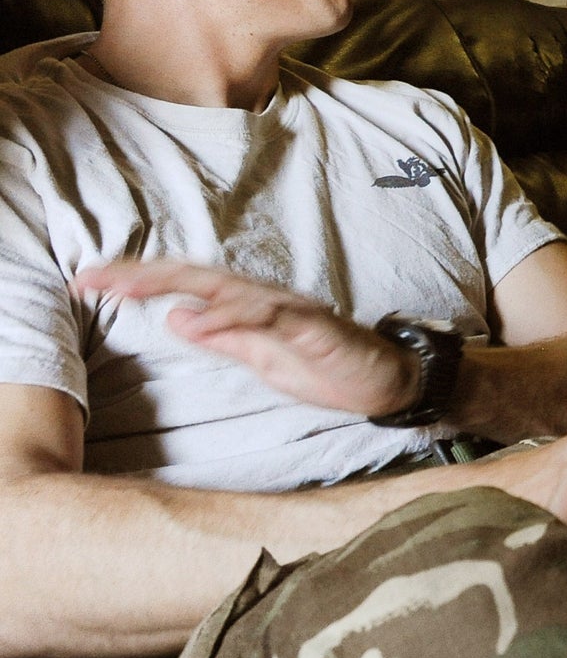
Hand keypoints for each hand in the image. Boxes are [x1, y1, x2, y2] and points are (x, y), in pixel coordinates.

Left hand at [76, 259, 417, 416]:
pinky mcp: (315, 327)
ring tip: (130, 288)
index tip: (89, 285)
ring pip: (227, 289)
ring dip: (177, 285)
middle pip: (196, 278)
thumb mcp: (262, 358)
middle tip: (91, 278)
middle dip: (141, 275)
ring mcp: (291, 310)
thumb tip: (174, 316)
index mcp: (248, 308)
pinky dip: (234, 315)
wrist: (387, 382)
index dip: (138, 283)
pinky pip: (270, 316)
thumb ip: (222, 338)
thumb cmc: (326, 367)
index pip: (186, 287)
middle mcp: (266, 299)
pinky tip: (202, 318)